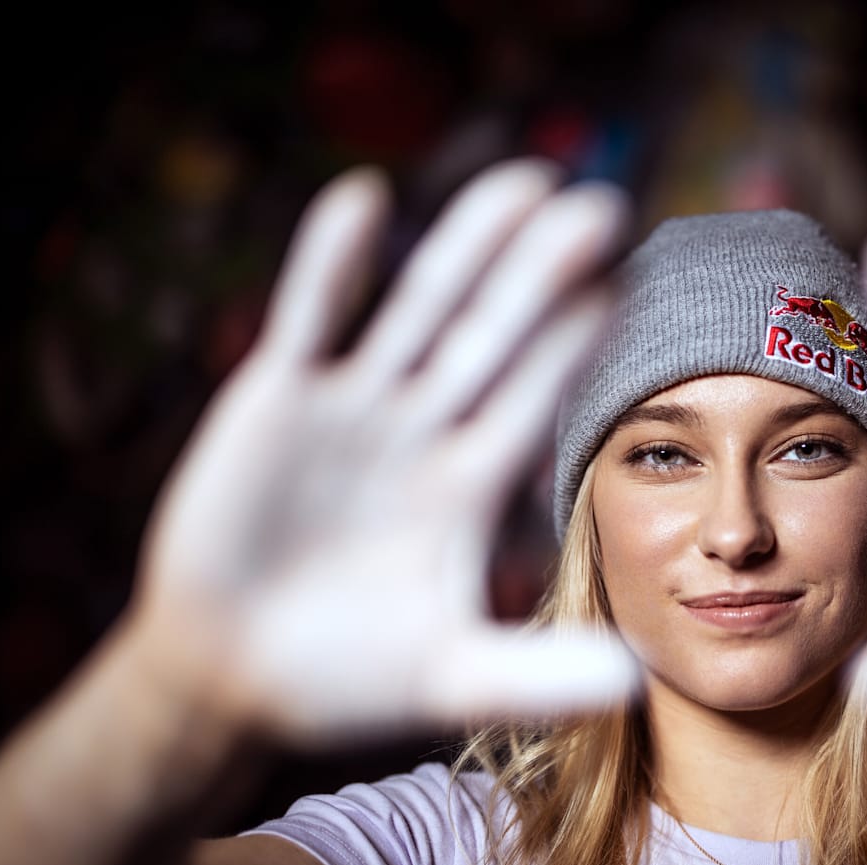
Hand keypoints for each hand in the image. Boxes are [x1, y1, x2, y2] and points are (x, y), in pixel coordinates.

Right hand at [127, 160, 635, 745]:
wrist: (231, 678)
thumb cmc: (348, 681)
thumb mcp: (454, 679)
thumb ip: (538, 677)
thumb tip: (635, 680)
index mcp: (471, 482)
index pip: (536, 396)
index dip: (580, 344)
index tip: (635, 287)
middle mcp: (424, 430)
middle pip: (493, 335)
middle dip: (544, 275)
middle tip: (605, 209)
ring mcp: (353, 407)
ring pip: (419, 310)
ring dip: (466, 248)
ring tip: (524, 182)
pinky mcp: (277, 399)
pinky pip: (312, 317)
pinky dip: (334, 263)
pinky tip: (366, 199)